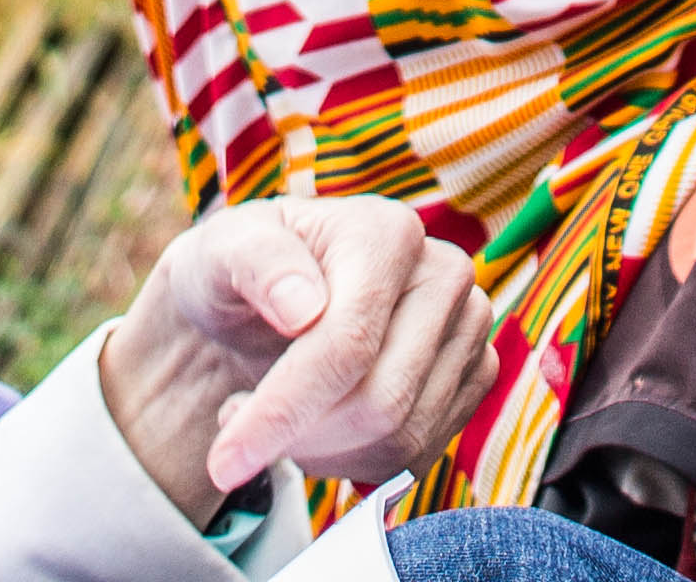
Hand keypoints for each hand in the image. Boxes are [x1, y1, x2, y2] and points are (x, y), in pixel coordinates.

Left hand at [99, 196, 494, 504]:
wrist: (269, 298)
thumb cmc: (240, 269)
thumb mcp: (221, 249)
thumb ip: (256, 263)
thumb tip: (302, 307)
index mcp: (387, 233)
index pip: (348, 345)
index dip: (284, 412)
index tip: (223, 462)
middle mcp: (445, 275)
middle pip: (381, 401)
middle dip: (300, 436)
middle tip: (236, 425)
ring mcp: (468, 328)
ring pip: (402, 436)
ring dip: (322, 453)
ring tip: (276, 418)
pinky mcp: (474, 375)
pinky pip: (419, 454)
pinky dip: (356, 462)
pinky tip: (318, 428)